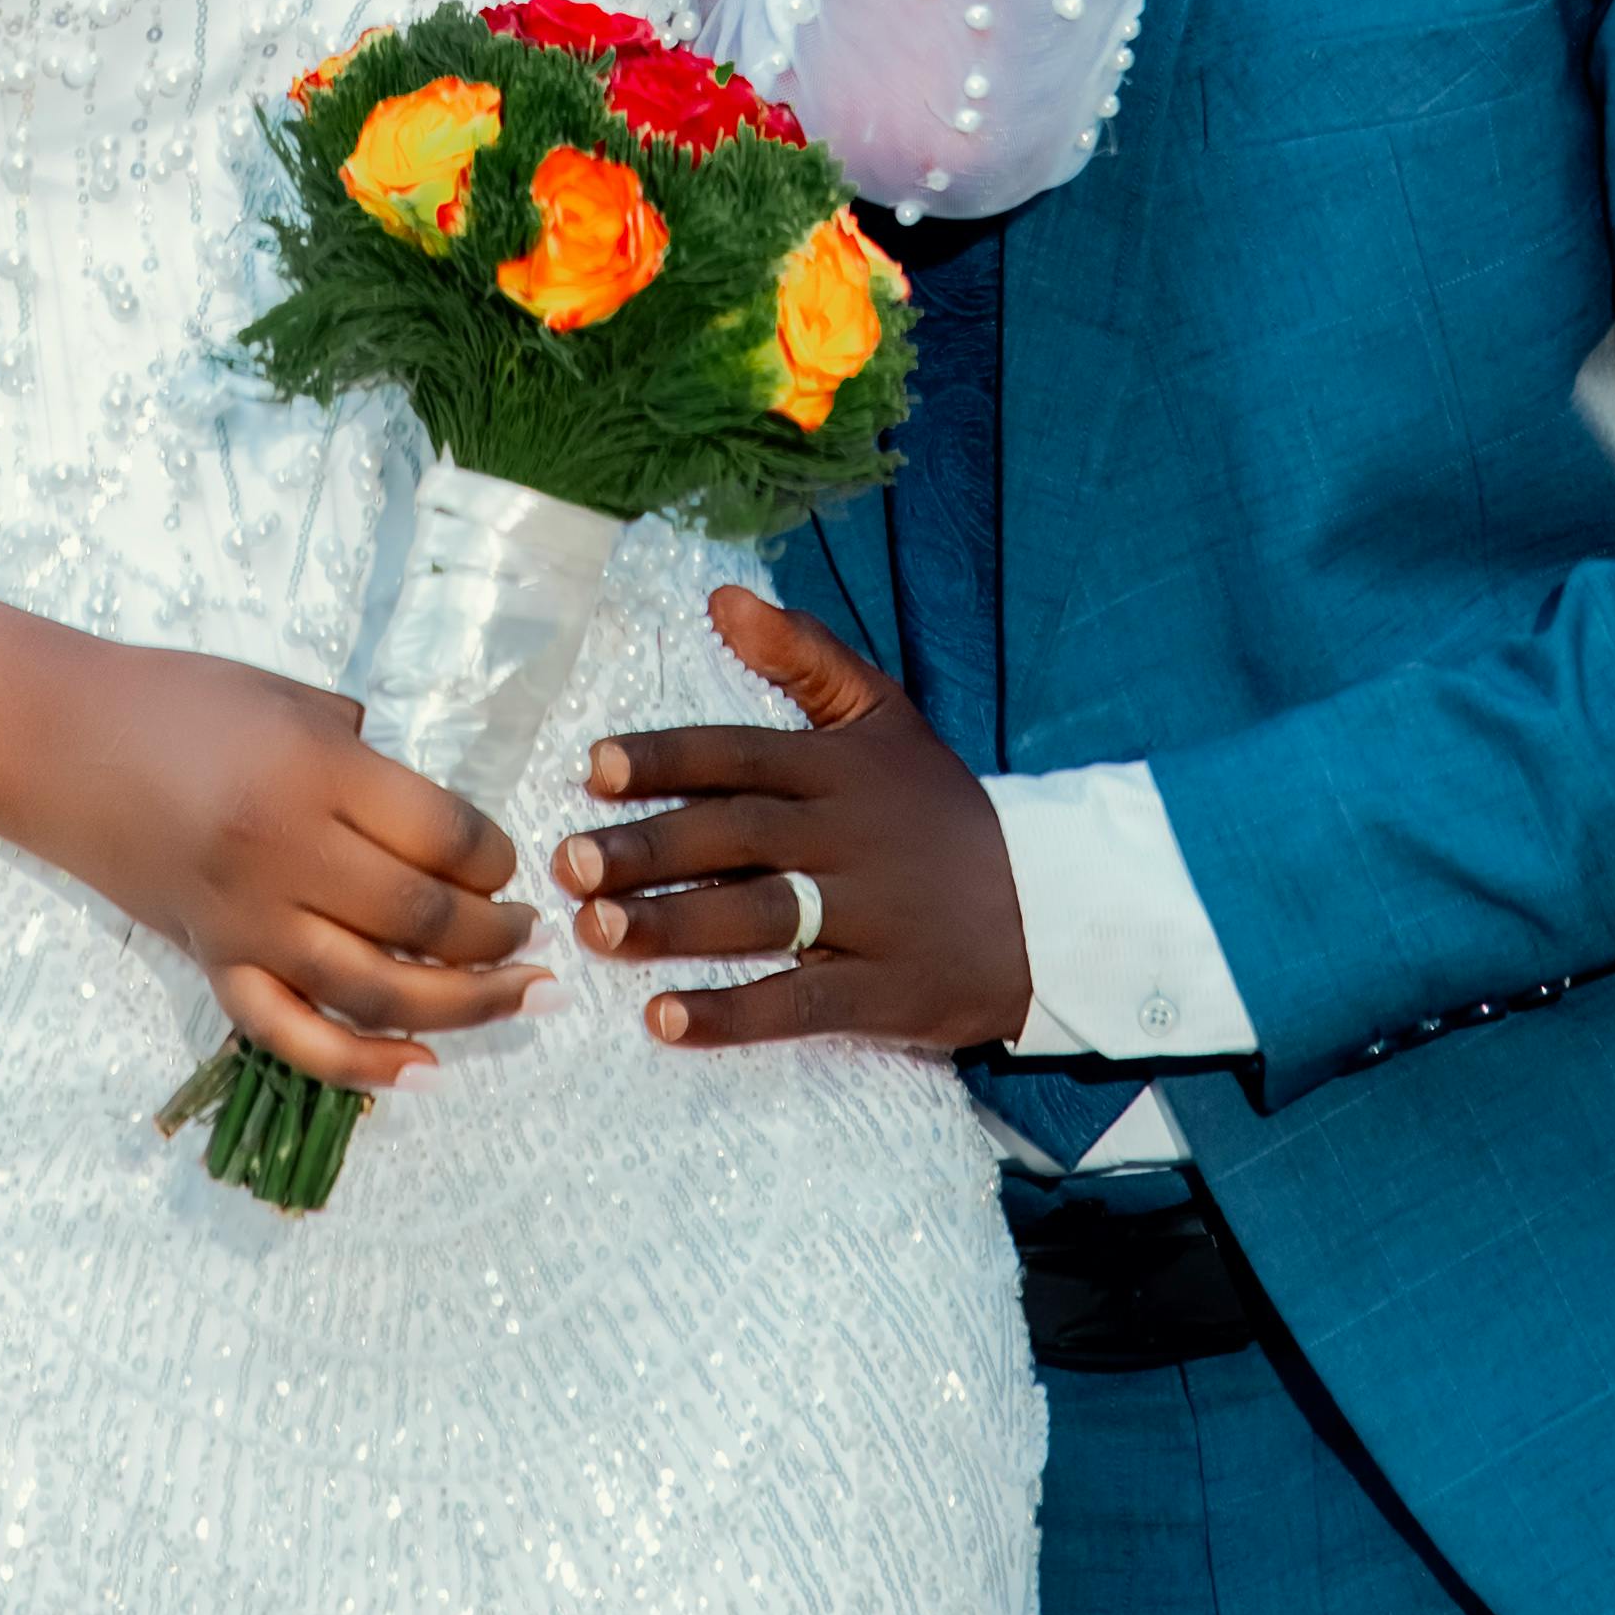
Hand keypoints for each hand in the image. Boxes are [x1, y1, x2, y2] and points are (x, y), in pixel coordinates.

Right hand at [35, 634, 544, 1096]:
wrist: (60, 742)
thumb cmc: (181, 700)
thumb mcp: (291, 697)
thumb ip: (364, 758)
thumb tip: (436, 822)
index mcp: (313, 772)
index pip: (442, 835)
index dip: (496, 855)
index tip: (509, 861)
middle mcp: (285, 856)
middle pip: (423, 922)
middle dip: (496, 936)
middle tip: (529, 931)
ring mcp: (246, 923)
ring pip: (377, 992)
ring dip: (464, 1004)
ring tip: (517, 993)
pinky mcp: (213, 964)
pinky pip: (295, 1037)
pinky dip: (364, 1064)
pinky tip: (423, 1068)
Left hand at [552, 586, 1029, 1057]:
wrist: (1046, 906)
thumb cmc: (938, 808)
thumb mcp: (884, 715)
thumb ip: (804, 655)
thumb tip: (721, 596)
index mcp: (840, 768)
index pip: (740, 754)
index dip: (666, 759)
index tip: (592, 767)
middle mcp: (849, 836)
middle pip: (737, 835)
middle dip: (648, 848)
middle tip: (568, 862)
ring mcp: (870, 917)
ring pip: (761, 915)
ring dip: (675, 924)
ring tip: (598, 931)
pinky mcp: (886, 992)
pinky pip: (801, 1004)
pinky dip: (733, 1013)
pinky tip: (666, 1018)